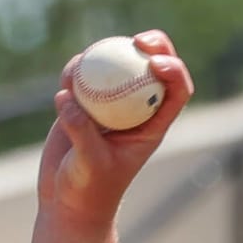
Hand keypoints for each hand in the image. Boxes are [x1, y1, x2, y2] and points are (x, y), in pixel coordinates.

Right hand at [37, 30, 195, 226]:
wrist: (68, 201)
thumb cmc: (88, 191)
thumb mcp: (89, 164)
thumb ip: (81, 132)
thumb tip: (68, 97)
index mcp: (152, 126)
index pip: (176, 92)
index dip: (175, 71)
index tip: (155, 62)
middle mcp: (136, 110)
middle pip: (153, 68)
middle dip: (154, 46)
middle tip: (137, 41)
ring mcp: (110, 104)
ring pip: (117, 65)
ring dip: (105, 55)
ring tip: (82, 67)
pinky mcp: (84, 103)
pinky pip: (84, 76)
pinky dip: (76, 70)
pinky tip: (66, 78)